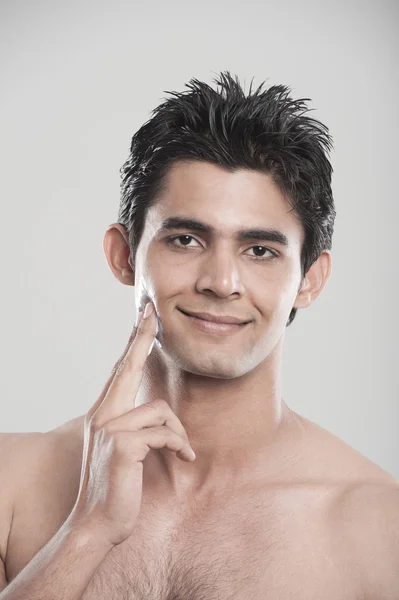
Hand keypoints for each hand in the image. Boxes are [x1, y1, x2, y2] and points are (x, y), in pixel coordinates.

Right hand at [67, 302, 195, 546]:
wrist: (96, 523)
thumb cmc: (115, 486)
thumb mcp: (123, 449)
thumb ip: (133, 424)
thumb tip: (158, 409)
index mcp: (103, 413)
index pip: (119, 370)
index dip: (132, 342)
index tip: (142, 318)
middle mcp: (102, 415)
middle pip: (126, 366)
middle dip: (141, 336)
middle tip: (151, 311)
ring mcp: (110, 428)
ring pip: (161, 410)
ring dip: (179, 433)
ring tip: (183, 452)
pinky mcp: (124, 444)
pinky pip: (166, 432)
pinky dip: (181, 445)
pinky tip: (185, 459)